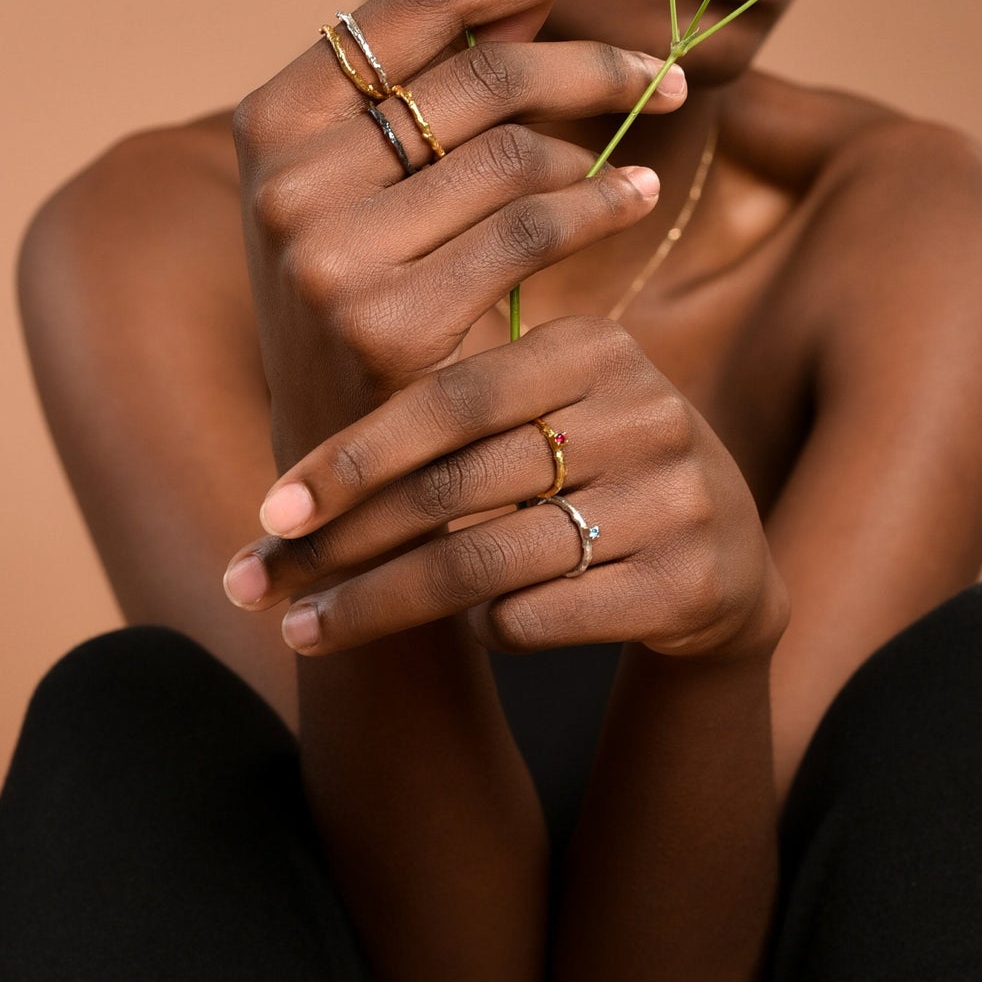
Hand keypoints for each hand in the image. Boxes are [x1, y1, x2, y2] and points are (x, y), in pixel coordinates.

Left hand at [221, 316, 792, 664]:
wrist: (724, 563)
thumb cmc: (590, 477)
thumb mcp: (543, 416)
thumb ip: (445, 416)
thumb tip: (287, 479)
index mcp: (597, 347)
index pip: (451, 397)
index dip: (355, 455)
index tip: (273, 511)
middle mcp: (645, 411)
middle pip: (458, 486)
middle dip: (345, 543)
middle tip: (257, 585)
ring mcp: (676, 498)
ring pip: (489, 563)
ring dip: (381, 604)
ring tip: (308, 631)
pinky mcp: (692, 582)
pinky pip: (542, 615)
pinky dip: (488, 629)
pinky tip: (466, 634)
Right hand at [230, 0, 683, 470]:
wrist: (337, 469)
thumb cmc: (366, 305)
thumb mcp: (373, 187)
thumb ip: (438, 88)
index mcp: (275, 116)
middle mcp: (286, 177)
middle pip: (483, 70)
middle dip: (597, 60)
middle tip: (672, 71)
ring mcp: (330, 252)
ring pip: (515, 148)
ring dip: (601, 138)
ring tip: (641, 151)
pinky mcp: (388, 322)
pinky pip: (534, 226)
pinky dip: (604, 202)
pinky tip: (636, 195)